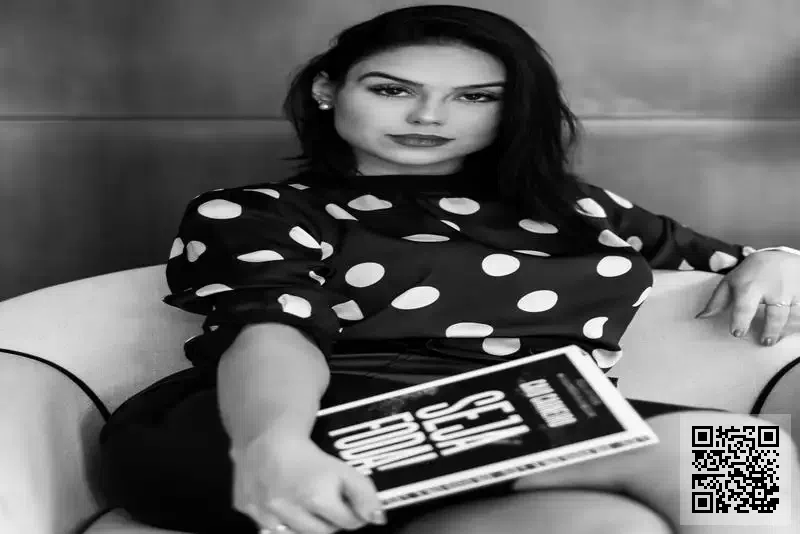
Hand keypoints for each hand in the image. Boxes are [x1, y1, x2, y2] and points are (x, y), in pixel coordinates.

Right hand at [230, 433, 386, 532]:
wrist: (267, 436)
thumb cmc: (306, 453)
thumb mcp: (342, 468)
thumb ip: (364, 493)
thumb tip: (378, 518)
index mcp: (316, 497)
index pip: (348, 523)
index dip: (352, 512)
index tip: (349, 504)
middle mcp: (288, 508)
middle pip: (323, 533)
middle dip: (329, 520)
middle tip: (327, 502)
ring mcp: (265, 512)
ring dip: (305, 524)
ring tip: (306, 504)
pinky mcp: (247, 509)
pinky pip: (269, 528)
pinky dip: (279, 521)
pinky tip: (284, 504)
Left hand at [695, 250, 799, 344]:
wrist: (780, 256)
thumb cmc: (751, 273)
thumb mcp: (731, 282)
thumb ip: (717, 301)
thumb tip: (700, 317)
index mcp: (750, 287)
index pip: (745, 305)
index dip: (740, 320)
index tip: (737, 333)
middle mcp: (774, 290)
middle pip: (775, 314)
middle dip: (770, 330)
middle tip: (764, 341)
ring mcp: (793, 292)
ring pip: (793, 316)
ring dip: (786, 330)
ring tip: (774, 339)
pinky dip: (797, 322)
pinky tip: (790, 330)